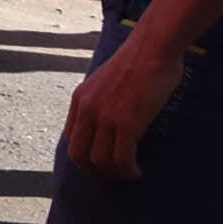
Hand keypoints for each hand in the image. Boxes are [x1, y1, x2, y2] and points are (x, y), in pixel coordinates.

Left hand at [62, 33, 184, 179]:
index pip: (70, 138)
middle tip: (111, 177)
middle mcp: (87, 109)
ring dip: (114, 174)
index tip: (99, 165)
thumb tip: (107, 121)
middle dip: (93, 172)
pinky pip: (121, 158)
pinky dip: (128, 171)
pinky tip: (137, 171)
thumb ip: (100, 100)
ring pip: (100, 161)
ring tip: (129, 174)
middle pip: (78, 154)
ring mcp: (105, 116)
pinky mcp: (127, 122)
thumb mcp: (106, 80)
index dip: (83, 156)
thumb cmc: (138, 60)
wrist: (153, 46)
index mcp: (80, 99)